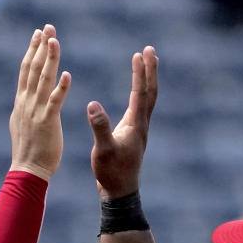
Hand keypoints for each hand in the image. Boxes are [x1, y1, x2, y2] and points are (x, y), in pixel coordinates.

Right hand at [9, 25, 71, 181]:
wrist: (28, 170)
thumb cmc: (29, 150)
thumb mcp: (23, 122)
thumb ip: (26, 106)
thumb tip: (25, 95)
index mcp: (21, 102)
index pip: (26, 70)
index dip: (32, 50)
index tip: (38, 33)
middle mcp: (26, 103)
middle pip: (33, 69)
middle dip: (40, 47)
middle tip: (47, 27)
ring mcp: (35, 112)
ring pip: (43, 80)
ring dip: (50, 59)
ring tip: (55, 41)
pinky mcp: (47, 123)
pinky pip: (54, 102)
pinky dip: (60, 88)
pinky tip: (67, 74)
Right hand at [87, 46, 157, 199]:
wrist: (120, 192)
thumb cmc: (111, 172)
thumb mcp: (102, 149)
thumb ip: (99, 127)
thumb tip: (92, 104)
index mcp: (136, 126)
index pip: (140, 94)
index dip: (140, 73)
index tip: (140, 54)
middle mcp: (141, 125)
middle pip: (150, 92)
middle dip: (150, 71)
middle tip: (150, 50)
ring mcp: (138, 130)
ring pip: (147, 99)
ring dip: (147, 80)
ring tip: (146, 63)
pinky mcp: (133, 135)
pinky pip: (139, 107)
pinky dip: (139, 93)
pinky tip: (135, 91)